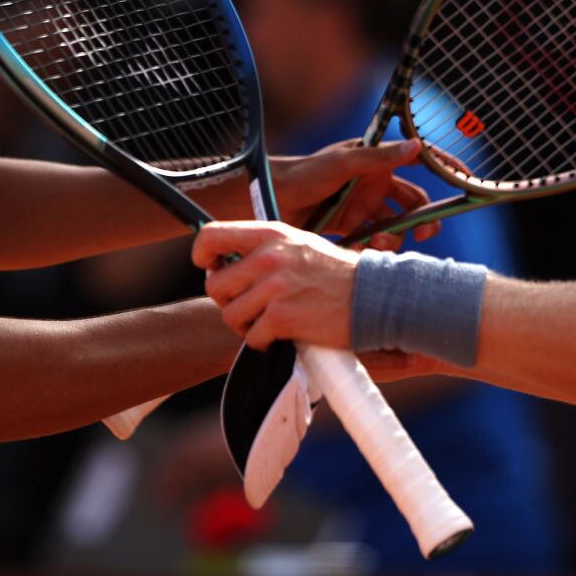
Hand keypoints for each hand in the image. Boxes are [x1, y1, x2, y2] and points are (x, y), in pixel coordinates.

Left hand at [194, 221, 358, 349]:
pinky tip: (282, 333)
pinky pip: (252, 337)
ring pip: (231, 315)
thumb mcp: (297, 244)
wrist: (372, 296)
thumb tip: (222, 262)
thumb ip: (261, 248)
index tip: (213, 269)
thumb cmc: (333, 273)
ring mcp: (275, 288)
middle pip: (215, 285)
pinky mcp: (283, 317)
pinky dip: (264, 341)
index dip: (203, 257)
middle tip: (250, 304)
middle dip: (229, 300)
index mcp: (269, 234)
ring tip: (268, 320)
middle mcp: (268, 257)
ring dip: (246, 324)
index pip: (210, 236)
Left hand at [268, 138, 438, 248]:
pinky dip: (371, 250)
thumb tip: (417, 145)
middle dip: (422, 219)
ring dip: (393, 238)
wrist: (266, 202)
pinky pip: (372, 243)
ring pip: (395, 227)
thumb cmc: (302, 174)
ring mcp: (363, 209)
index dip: (444, 167)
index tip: (467, 178)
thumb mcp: (342, 163)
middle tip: (425, 233)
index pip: (418, 162)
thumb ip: (378, 157)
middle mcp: (373, 185)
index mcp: (376, 162)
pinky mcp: (350, 231)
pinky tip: (357, 251)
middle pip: (413, 204)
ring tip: (376, 244)